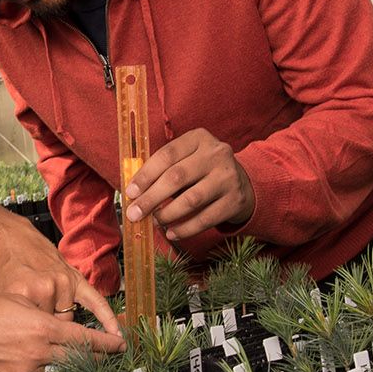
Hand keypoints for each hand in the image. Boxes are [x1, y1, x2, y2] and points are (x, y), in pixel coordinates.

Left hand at [0, 220, 119, 333]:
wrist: (12, 239)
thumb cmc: (0, 269)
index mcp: (24, 293)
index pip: (34, 332)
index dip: (30, 339)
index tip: (30, 349)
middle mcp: (46, 287)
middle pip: (53, 329)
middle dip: (45, 332)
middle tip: (38, 332)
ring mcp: (63, 282)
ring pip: (69, 320)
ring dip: (59, 322)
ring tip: (47, 317)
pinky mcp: (75, 277)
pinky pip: (95, 302)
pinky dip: (107, 318)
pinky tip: (117, 336)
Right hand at [0, 292, 122, 371]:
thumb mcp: (20, 303)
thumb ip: (47, 317)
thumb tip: (65, 326)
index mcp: (43, 329)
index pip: (86, 341)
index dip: (107, 345)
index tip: (120, 346)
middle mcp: (38, 353)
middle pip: (78, 362)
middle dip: (95, 360)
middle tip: (105, 359)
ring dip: (65, 370)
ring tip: (70, 364)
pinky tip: (39, 369)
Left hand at [124, 128, 254, 241]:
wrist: (242, 183)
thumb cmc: (202, 171)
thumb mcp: (187, 160)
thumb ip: (163, 170)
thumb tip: (134, 193)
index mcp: (199, 138)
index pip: (167, 155)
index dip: (145, 175)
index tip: (130, 192)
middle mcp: (216, 154)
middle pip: (177, 177)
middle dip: (151, 198)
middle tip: (134, 214)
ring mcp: (228, 177)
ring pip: (191, 200)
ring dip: (167, 214)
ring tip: (154, 222)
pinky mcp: (235, 200)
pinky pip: (205, 218)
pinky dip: (185, 229)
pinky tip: (172, 233)